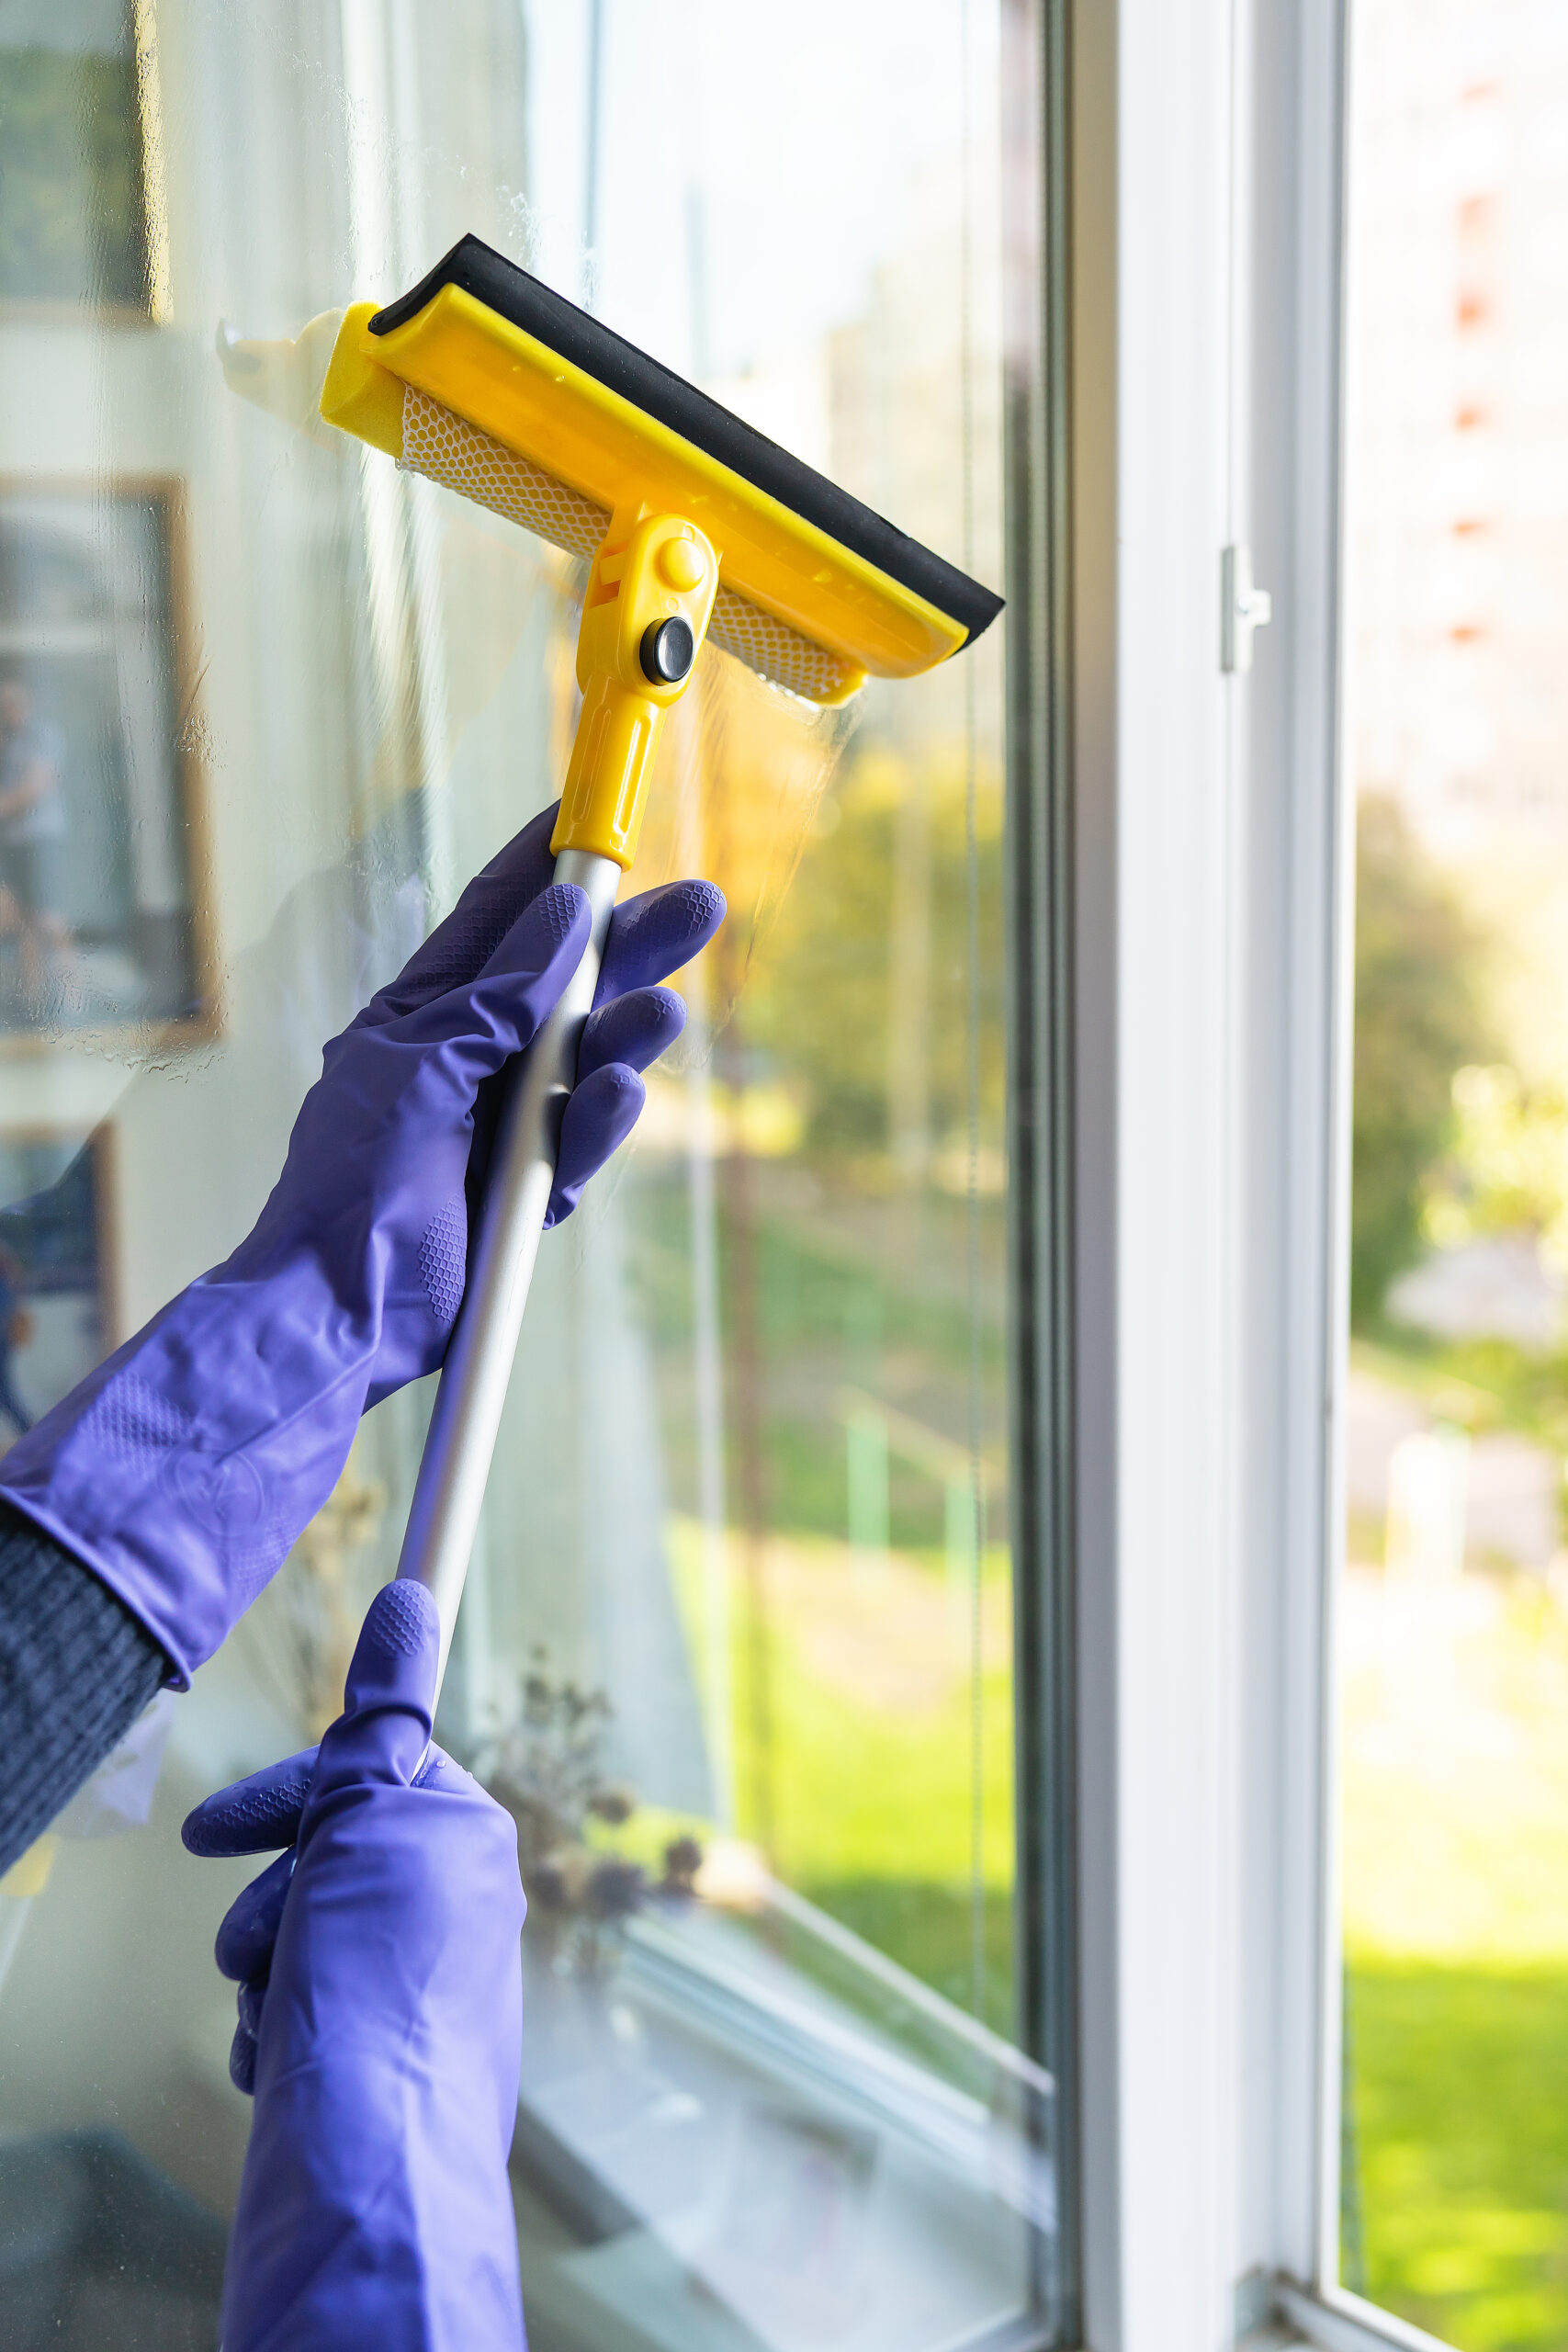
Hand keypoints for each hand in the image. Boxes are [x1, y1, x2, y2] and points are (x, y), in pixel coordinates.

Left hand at [0, 805, 722, 1679]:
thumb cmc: (346, 1188)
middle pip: (568, 984)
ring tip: (661, 1014)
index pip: (495, 919)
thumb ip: (495, 998)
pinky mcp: (531, 1189)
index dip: (547, 863)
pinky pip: (585, 1140)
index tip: (596, 813)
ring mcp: (504, 1124)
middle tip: (702, 905)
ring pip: (589, 1060)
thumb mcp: (418, 1069)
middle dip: (631, 944)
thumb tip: (562, 916)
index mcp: (424, 1014)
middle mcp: (472, 1059)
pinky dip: (606, 1117)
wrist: (336, 1313)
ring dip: (626, 1035)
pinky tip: (624, 1094)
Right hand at [183, 1579, 526, 2351]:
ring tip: (278, 2009)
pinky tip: (279, 2058)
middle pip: (324, 1861)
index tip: (207, 1834)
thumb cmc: (372, 1980)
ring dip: (269, 1968)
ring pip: (304, 1938)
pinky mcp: (391, 2052)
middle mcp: (456, 1904)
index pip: (362, 1773)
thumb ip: (381, 1713)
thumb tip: (411, 1597)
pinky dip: (278, 2028)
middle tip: (259, 1944)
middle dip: (269, 1898)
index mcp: (464, 1835)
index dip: (280, 1797)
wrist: (375, 2161)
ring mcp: (425, 1983)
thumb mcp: (367, 1816)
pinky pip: (307, 2011)